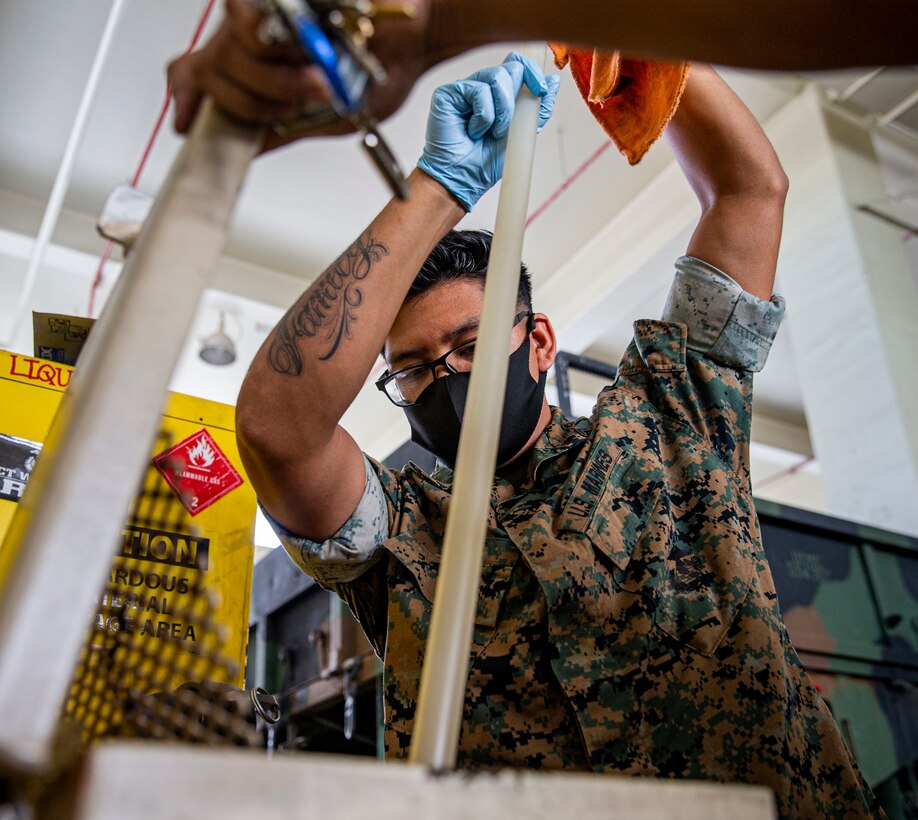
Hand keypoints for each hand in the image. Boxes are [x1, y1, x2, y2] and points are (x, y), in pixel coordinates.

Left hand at [168, 0, 437, 150]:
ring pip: (228, 51)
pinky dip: (278, 44)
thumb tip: (250, 145)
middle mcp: (255, 37)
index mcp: (260, 67)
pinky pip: (246, 18)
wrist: (417, 34)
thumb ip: (285, 129)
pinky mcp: (280, 0)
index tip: (187, 123)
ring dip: (275, 80)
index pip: (197, 75)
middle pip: (211, 72)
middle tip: (296, 107)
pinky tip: (309, 48)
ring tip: (317, 80)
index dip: (186, 98)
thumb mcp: (331, 118)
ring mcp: (265, 12)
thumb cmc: (383, 69)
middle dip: (255, 102)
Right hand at [417, 53, 559, 210]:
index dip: (532, 71)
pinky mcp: (448, 93)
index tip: (541, 90)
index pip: (518, 65)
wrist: (464, 180)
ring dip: (502, 111)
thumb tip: (555, 81)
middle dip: (516, 101)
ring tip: (490, 133)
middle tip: (506, 129)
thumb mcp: (522, 133)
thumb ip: (537, 108)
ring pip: (497, 76)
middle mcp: (481, 86)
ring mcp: (464, 88)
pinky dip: (484, 116)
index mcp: (498, 93)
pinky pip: (479, 90)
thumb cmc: (486, 162)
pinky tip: (472, 132)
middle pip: (511, 67)